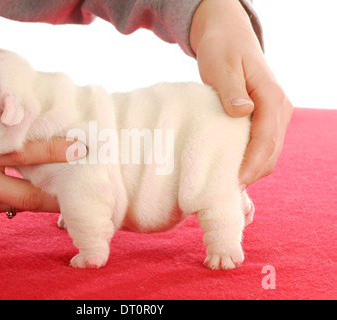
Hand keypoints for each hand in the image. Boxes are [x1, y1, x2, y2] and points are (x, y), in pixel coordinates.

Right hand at [0, 125, 85, 222]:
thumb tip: (30, 133)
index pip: (23, 152)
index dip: (55, 151)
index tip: (81, 148)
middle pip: (28, 195)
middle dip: (58, 196)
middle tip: (83, 189)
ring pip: (18, 203)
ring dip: (36, 195)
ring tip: (55, 185)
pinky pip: (2, 207)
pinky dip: (10, 198)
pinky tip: (5, 186)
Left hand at [190, 0, 292, 186]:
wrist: (229, 39)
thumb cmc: (223, 50)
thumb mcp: (221, 66)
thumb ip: (231, 90)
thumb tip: (243, 111)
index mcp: (272, 98)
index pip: (266, 140)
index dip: (250, 165)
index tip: (232, 182)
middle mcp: (279, 110)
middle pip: (270, 154)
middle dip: (250, 174)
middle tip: (222, 191)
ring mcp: (273, 116)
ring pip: (267, 154)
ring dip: (249, 171)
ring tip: (223, 186)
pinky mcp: (263, 120)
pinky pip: (260, 148)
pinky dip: (248, 163)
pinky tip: (230, 173)